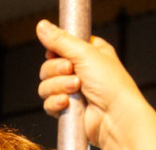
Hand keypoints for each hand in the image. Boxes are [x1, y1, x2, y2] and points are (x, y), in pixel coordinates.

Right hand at [35, 20, 145, 149]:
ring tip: (75, 89)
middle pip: (48, 67)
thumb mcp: (85, 54)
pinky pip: (47, 103)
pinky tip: (67, 104)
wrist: (114, 117)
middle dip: (57, 71)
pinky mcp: (66, 109)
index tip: (62, 55)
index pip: (59, 47)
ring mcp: (72, 91)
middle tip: (72, 72)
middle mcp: (79, 71)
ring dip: (58, 87)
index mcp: (88, 53)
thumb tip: (41, 26)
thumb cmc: (110, 84)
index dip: (56, 52)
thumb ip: (60, 41)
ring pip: (46, 86)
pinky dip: (55, 103)